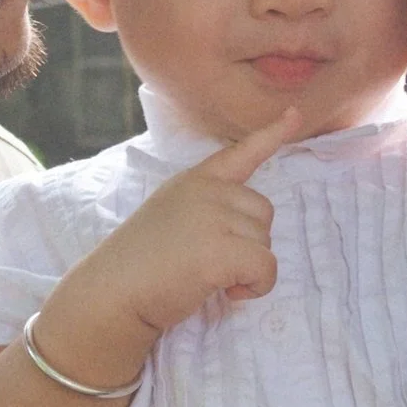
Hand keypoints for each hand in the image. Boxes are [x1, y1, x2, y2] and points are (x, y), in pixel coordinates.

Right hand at [33, 108, 301, 385]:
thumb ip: (204, 207)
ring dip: (247, 267)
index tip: (295, 114)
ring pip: (265, 243)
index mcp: (194, 180)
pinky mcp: (222, 250)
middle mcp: (207, 191)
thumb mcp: (170, 214)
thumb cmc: (138, 264)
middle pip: (263, 212)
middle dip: (248, 242)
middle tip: (210, 261)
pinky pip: (267, 268)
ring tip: (209, 277)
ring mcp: (215, 217)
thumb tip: (243, 230)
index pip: (239, 153)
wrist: (112, 292)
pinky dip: (255, 287)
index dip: (271, 134)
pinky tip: (227, 292)